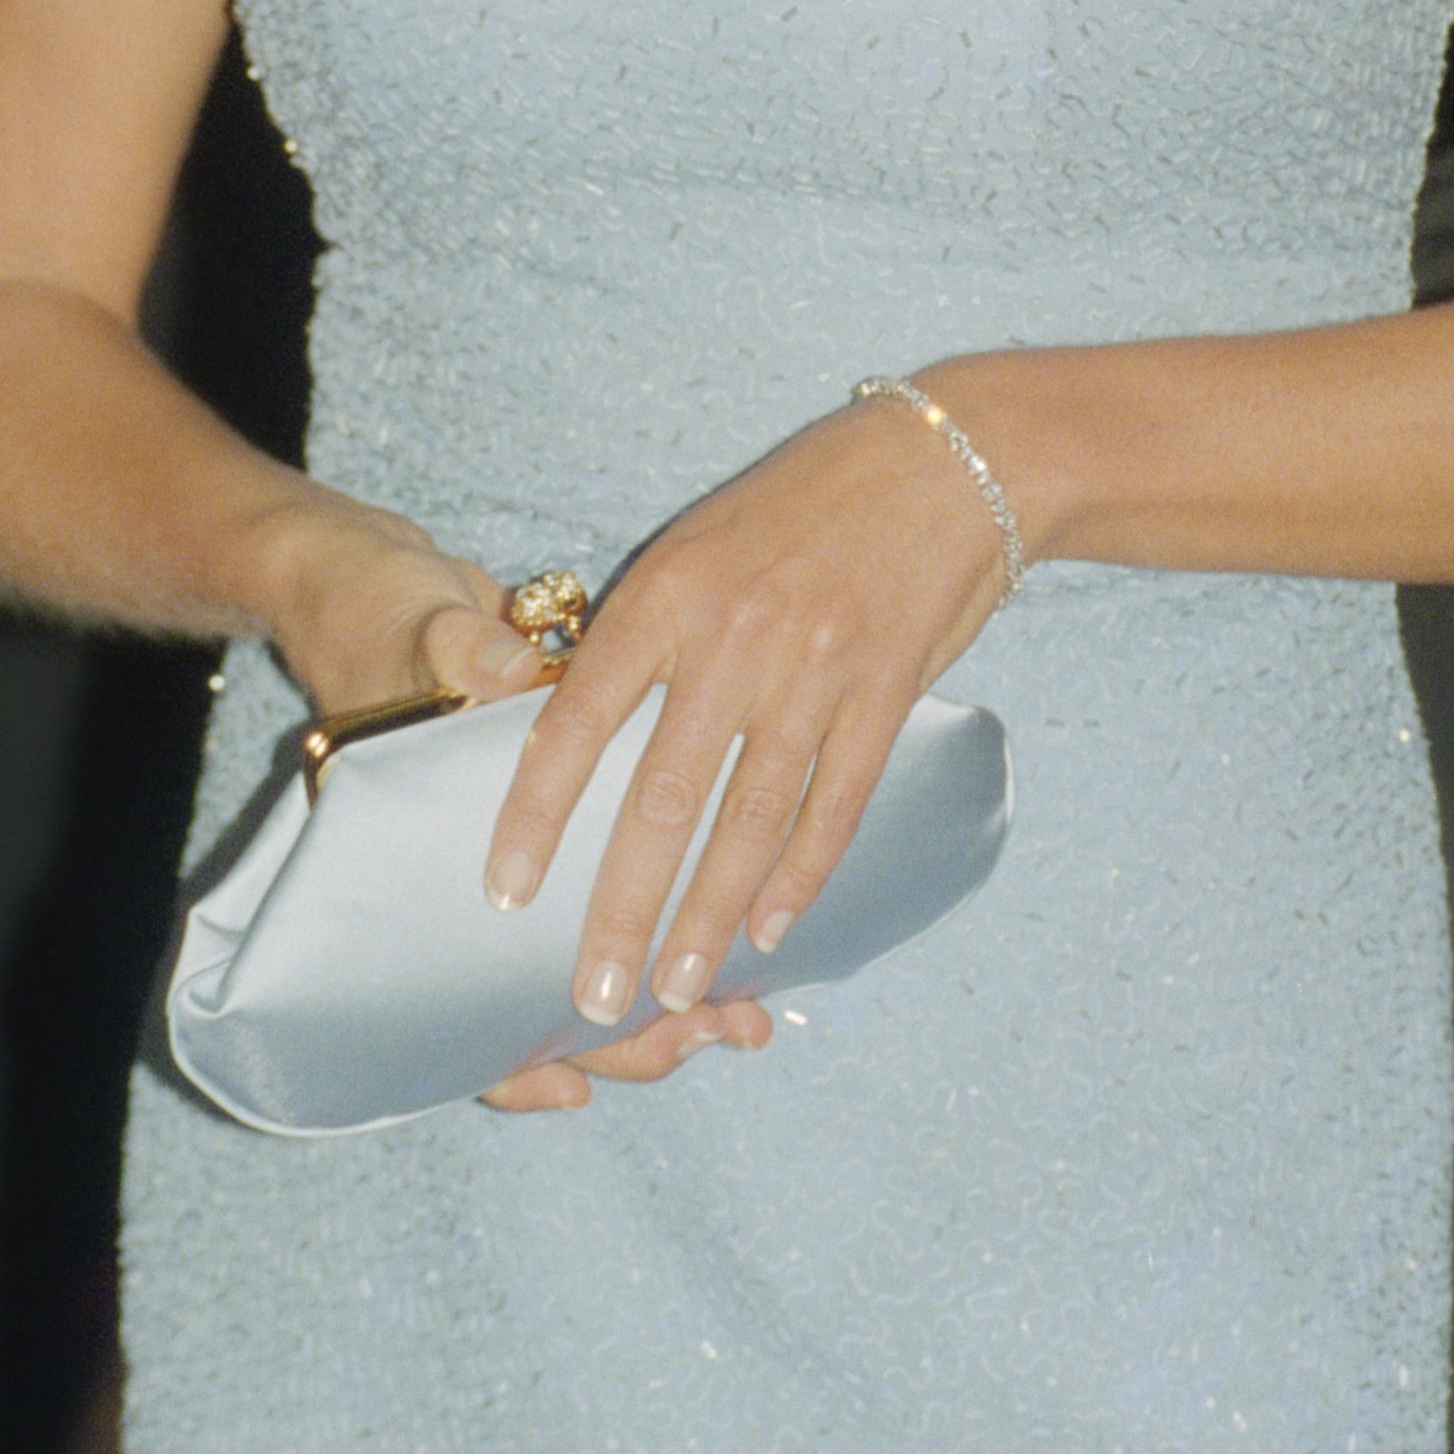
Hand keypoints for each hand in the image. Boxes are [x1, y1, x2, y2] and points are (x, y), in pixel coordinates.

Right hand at [254, 492, 767, 1117]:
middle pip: (544, 1009)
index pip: (451, 1000)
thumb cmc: (374, 614)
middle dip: (632, 1037)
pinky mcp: (579, 813)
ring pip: (595, 970)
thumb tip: (497, 670)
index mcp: (414, 861)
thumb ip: (451, 651)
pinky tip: (756, 940)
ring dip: (674, 1004)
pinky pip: (630, 892)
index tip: (573, 1086)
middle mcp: (470, 878)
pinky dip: (692, 915)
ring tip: (746, 1022)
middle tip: (708, 1036)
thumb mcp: (407, 630)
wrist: (370, 577)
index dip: (509, 1064)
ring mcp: (529, 858)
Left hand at [478, 390, 1014, 1051]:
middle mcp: (731, 638)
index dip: (535, 815)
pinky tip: (770, 931)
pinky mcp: (886, 693)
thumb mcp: (701, 543)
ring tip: (679, 991)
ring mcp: (813, 670)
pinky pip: (833, 805)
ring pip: (746, 821)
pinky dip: (799, 876)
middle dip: (622, 911)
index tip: (507, 893)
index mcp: (666, 594)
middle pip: (660, 800)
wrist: (946, 457)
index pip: (576, 723)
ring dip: (708, 917)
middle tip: (594, 996)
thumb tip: (581, 731)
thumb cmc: (807, 499)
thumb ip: (646, 633)